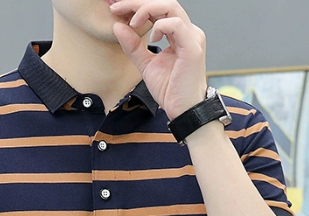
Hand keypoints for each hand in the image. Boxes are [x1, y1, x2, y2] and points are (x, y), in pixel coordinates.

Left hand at [109, 0, 207, 120]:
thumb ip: (133, 47)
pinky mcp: (192, 48)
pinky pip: (175, 25)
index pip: (159, 10)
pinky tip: (151, 38)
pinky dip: (159, 26)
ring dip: (147, 10)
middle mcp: (187, 32)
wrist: (183, 111)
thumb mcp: (146, 65)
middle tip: (117, 8)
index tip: (116, 9)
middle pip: (164, 3)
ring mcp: (192, 38)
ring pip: (170, 7)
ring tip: (132, 22)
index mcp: (178, 34)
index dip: (137, 6)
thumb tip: (117, 27)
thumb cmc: (171, 91)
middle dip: (138, 3)